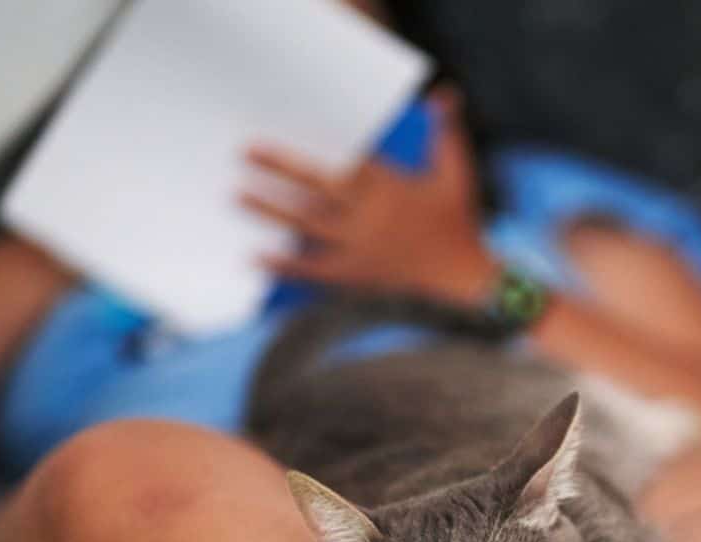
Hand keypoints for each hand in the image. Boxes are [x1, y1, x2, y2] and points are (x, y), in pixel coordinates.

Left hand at [239, 89, 498, 304]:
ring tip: (237, 196)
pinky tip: (255, 256)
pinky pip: (310, 269)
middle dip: (279, 167)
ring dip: (270, 210)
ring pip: (305, 224)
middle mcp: (368, 214)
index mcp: (388, 186)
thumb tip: (445, 95)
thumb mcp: (456, 177)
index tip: (280, 134)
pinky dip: (282, 263)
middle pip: (315, 187)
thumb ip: (445, 134)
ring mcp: (358, 247)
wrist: (463, 287)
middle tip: (245, 153)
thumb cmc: (459, 229)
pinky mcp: (353, 278)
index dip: (309, 147)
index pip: (341, 160)